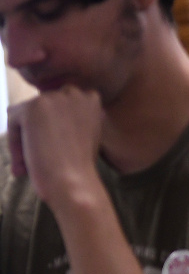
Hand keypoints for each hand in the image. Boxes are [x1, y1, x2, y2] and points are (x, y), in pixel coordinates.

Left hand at [7, 86, 103, 208]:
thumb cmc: (80, 166)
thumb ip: (72, 119)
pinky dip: (14, 142)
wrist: (74, 181)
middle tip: (40, 157)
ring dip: (25, 135)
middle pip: (42, 105)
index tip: (54, 149)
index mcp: (91, 99)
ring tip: (30, 162)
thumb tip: (46, 117)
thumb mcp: (85, 134)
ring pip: (25, 112)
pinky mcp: (33, 106)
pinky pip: (12, 119)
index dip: (54, 127)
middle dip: (38, 129)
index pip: (60, 104)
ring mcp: (54, 97)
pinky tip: (25, 162)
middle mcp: (75, 92)